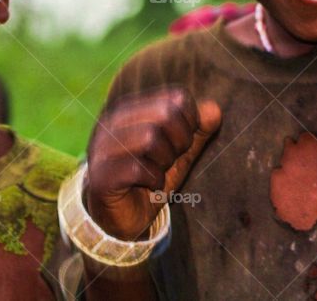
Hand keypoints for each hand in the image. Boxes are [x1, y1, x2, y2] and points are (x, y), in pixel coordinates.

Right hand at [86, 88, 220, 240]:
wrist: (121, 219)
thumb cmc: (149, 179)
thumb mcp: (179, 153)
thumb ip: (197, 131)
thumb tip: (215, 110)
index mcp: (131, 109)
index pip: (176, 98)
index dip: (191, 123)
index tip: (182, 144)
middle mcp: (113, 122)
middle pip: (166, 113)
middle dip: (181, 141)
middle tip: (171, 160)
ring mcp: (103, 147)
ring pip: (150, 137)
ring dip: (165, 161)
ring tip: (157, 172)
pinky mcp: (101, 175)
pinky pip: (138, 169)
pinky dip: (154, 181)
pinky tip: (149, 187)